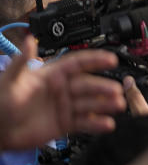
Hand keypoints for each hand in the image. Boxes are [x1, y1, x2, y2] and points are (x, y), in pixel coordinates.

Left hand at [0, 45, 125, 149]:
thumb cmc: (0, 103)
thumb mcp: (9, 80)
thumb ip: (21, 61)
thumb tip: (30, 40)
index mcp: (52, 75)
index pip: (78, 64)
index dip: (95, 60)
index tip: (111, 59)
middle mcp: (62, 89)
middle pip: (88, 85)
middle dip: (104, 87)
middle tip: (116, 90)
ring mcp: (65, 107)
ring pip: (90, 103)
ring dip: (105, 104)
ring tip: (118, 105)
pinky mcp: (65, 124)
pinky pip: (85, 122)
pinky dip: (97, 123)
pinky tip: (107, 124)